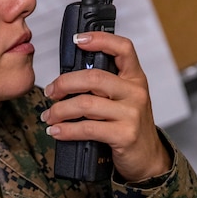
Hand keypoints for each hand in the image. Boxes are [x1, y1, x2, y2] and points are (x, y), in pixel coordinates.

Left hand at [42, 31, 171, 181]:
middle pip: (93, 78)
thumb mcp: (123, 100)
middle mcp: (136, 92)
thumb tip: (67, 80)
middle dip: (64, 83)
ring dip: (59, 110)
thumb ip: (104, 87)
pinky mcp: (124, 135)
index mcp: (135, 78)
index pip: (123, 48)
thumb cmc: (129, 126)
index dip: (100, 39)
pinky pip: (87, 128)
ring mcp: (132, 114)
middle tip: (51, 92)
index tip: (78, 39)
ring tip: (49, 115)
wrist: (147, 158)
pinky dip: (66, 130)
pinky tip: (57, 131)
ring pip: (85, 104)